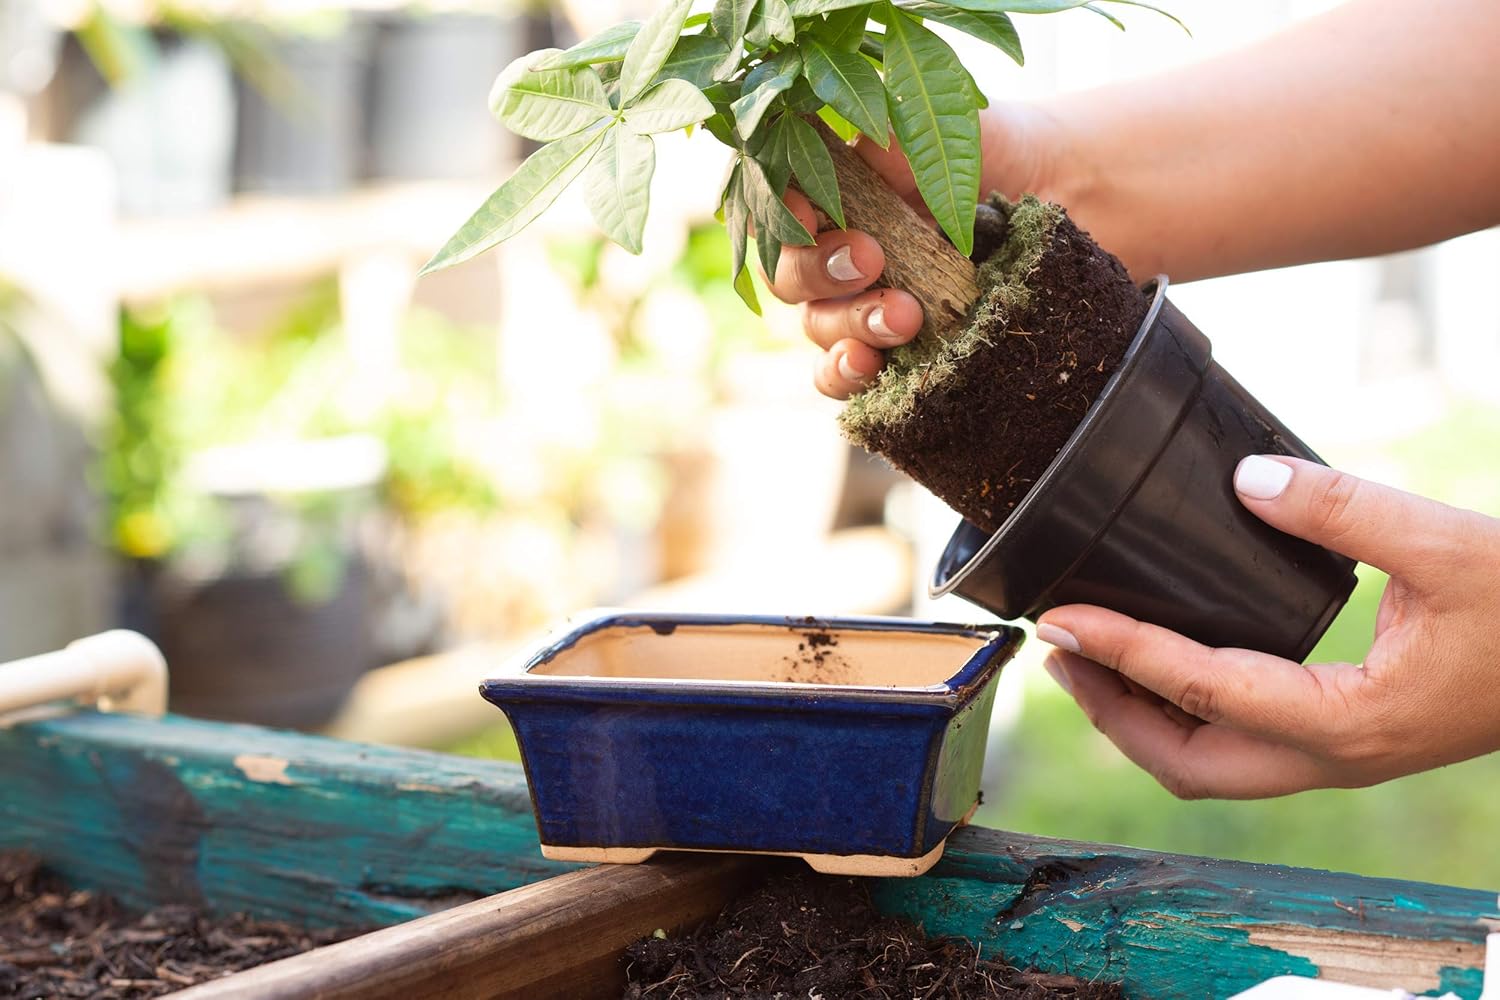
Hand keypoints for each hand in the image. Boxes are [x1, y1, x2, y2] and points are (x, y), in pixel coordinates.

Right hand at [767, 104, 1065, 398]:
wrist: (1055, 187)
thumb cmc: (986, 147)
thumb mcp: (936, 124)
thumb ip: (884, 135)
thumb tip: (842, 146)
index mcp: (825, 187)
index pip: (773, 207)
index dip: (778, 218)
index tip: (811, 217)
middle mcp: (830, 247)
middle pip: (786, 275)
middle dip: (820, 273)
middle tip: (870, 261)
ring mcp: (856, 301)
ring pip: (817, 327)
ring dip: (850, 325)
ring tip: (904, 317)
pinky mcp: (888, 346)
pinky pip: (843, 374)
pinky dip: (847, 376)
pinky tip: (872, 366)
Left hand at [1034, 455, 1499, 798]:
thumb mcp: (1450, 546)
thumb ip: (1346, 510)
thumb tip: (1248, 476)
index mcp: (1345, 722)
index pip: (1199, 689)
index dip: (1120, 651)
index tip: (1059, 617)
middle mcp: (1332, 758)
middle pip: (1184, 762)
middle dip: (1110, 712)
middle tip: (1057, 648)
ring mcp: (1339, 758)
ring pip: (1209, 766)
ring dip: (1140, 721)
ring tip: (1088, 658)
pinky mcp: (1347, 738)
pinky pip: (1240, 746)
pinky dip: (1183, 714)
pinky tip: (1163, 665)